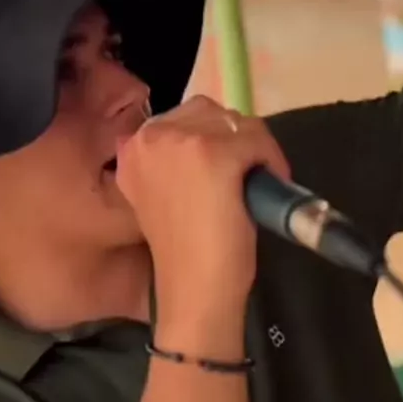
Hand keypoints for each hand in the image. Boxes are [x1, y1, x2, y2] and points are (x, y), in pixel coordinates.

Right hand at [116, 95, 289, 333]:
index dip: (208, 139)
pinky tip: (267, 187)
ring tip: (252, 183)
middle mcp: (149, 137)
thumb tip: (207, 141)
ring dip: (251, 148)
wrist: (193, 289)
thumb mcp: (158, 195)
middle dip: (231, 140)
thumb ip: (168, 164)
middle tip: (242, 177)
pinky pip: (257, 139)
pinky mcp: (216, 152)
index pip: (181, 119)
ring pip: (235, 122)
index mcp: (131, 148)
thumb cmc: (181, 251)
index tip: (223, 168)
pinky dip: (271, 160)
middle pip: (209, 113)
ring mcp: (182, 141)